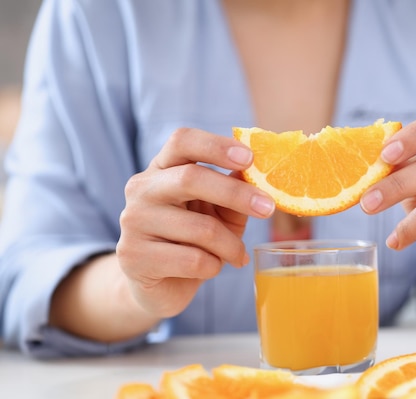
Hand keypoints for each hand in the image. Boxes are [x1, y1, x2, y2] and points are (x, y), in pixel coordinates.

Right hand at [117, 128, 274, 317]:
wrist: (162, 285)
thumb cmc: (196, 241)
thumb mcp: (221, 213)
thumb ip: (234, 191)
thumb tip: (257, 171)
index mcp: (163, 168)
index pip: (182, 141)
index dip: (216, 145)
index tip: (250, 158)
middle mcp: (142, 188)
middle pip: (191, 178)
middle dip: (236, 193)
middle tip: (268, 208)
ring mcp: (134, 222)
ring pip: (201, 228)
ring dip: (231, 245)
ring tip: (238, 255)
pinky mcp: (134, 256)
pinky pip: (193, 260)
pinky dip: (214, 267)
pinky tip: (211, 269)